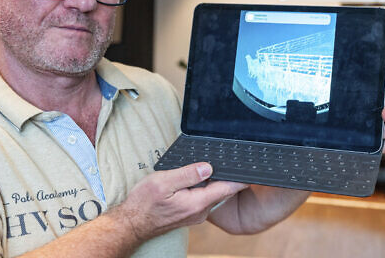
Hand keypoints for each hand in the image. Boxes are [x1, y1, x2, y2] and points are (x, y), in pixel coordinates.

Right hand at [113, 162, 247, 241]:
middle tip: (233, 160)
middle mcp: (200, 211)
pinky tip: (199, 178)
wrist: (133, 223)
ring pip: (213, 194)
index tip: (251, 169)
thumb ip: (187, 174)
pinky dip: (206, 188)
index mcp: (197, 202)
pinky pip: (204, 198)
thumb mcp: (163, 182)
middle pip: (222, 191)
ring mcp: (196, 214)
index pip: (227, 189)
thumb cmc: (144, 203)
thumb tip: (208, 167)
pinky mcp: (190, 214)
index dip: (240, 178)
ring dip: (216, 181)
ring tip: (215, 166)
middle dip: (229, 177)